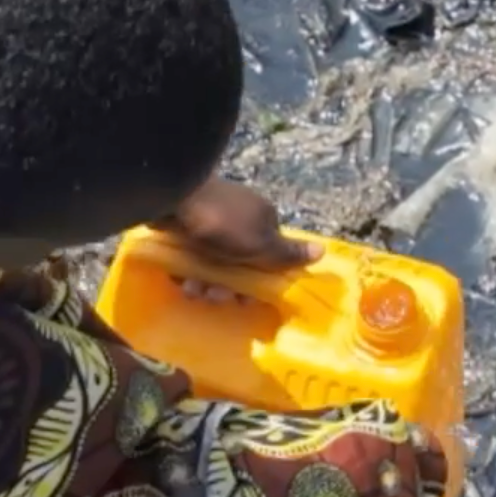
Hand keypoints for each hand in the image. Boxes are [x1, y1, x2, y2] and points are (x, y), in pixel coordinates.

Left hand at [154, 179, 316, 302]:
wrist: (172, 198)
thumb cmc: (222, 224)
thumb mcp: (260, 243)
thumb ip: (287, 253)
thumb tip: (323, 251)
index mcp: (262, 221)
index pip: (269, 258)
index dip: (259, 282)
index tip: (245, 299)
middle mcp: (240, 220)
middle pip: (239, 265)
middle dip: (226, 286)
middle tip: (212, 295)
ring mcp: (212, 222)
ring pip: (213, 264)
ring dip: (204, 282)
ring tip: (192, 289)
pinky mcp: (185, 225)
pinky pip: (191, 256)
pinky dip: (186, 269)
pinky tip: (178, 277)